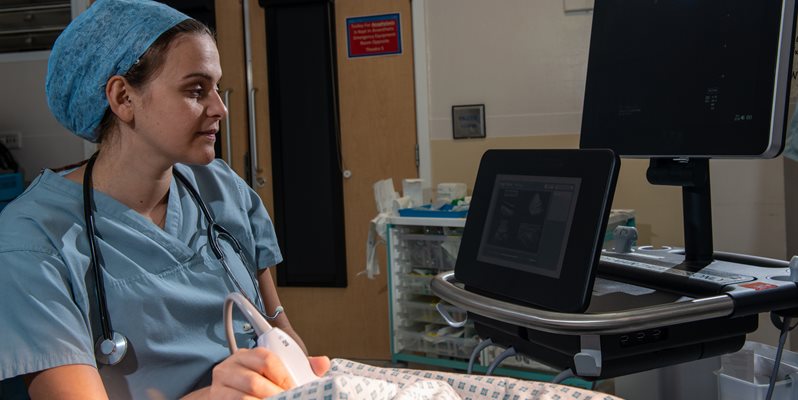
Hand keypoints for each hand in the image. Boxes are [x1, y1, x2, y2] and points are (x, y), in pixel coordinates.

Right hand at [206, 348, 329, 398]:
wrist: (227, 397)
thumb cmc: (258, 383)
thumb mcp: (277, 372)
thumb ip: (301, 367)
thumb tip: (323, 363)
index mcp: (248, 355)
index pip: (266, 359)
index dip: (283, 377)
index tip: (294, 388)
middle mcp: (230, 366)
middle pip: (254, 382)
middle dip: (275, 396)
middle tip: (288, 399)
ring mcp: (220, 385)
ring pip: (244, 397)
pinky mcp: (216, 398)